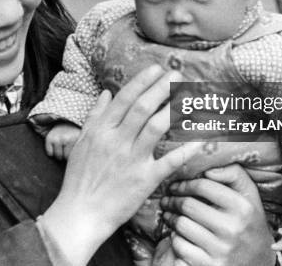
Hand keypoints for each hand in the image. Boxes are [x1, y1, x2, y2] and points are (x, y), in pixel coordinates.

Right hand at [41, 65, 202, 265]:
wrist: (80, 214)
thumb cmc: (79, 179)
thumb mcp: (80, 143)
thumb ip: (94, 116)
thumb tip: (106, 93)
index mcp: (101, 131)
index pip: (124, 99)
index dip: (142, 81)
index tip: (157, 68)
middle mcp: (117, 141)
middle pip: (143, 108)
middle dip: (162, 87)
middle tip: (177, 74)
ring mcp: (132, 160)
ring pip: (156, 127)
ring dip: (174, 108)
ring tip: (188, 95)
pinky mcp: (145, 180)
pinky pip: (170, 162)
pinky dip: (187, 149)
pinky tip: (202, 138)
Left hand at [161, 164, 275, 265]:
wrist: (259, 262)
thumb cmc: (248, 221)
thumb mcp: (249, 195)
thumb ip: (233, 174)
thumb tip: (208, 170)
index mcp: (243, 208)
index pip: (203, 186)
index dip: (185, 183)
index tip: (176, 185)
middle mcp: (233, 229)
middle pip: (188, 206)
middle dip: (173, 200)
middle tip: (167, 199)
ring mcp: (221, 250)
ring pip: (181, 226)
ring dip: (170, 218)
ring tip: (169, 215)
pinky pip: (180, 246)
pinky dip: (175, 238)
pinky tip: (177, 234)